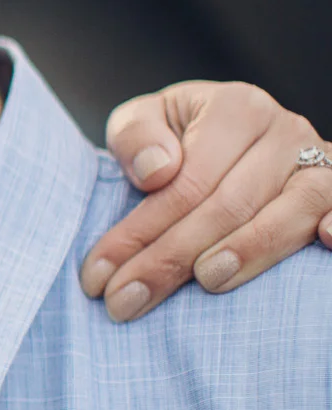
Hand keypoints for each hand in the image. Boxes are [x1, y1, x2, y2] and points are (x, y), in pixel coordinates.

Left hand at [80, 81, 331, 320]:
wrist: (226, 137)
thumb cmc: (176, 139)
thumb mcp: (142, 123)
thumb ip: (136, 137)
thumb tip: (159, 171)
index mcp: (234, 108)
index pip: (186, 182)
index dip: (140, 232)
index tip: (99, 277)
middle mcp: (285, 131)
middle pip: (228, 204)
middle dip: (171, 259)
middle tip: (127, 301)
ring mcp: (321, 162)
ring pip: (290, 212)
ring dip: (249, 251)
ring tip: (207, 282)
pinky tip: (325, 243)